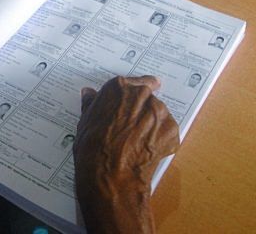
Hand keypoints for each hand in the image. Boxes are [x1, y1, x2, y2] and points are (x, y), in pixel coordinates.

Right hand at [74, 76, 179, 232]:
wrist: (110, 173)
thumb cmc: (92, 147)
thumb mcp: (85, 121)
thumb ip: (92, 104)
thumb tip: (89, 94)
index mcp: (119, 88)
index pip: (133, 82)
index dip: (131, 95)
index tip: (131, 101)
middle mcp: (142, 95)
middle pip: (148, 96)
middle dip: (142, 109)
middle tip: (132, 126)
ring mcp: (159, 112)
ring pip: (158, 114)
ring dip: (152, 124)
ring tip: (137, 142)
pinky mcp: (171, 130)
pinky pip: (166, 131)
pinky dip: (159, 139)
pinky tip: (145, 150)